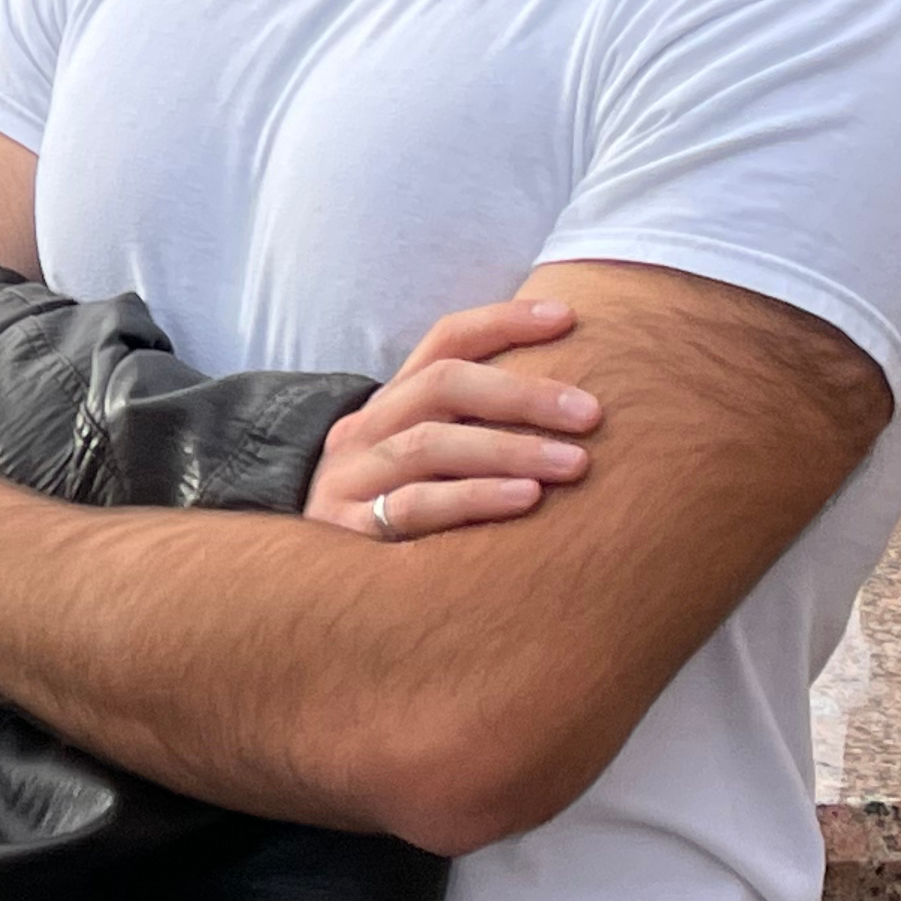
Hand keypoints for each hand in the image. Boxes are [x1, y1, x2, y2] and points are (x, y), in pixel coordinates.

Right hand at [306, 299, 596, 542]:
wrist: (310, 582)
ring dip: (509, 449)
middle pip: (442, 384)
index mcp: (391, 403)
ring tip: (575, 463)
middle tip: (591, 412)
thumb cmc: (400, 519)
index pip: (445, 340)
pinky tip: (527, 500)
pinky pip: (414, 506)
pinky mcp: (349, 530)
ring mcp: (352, 478)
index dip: (504, 322)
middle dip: (522, 394)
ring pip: (430, 444)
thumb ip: (478, 433)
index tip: (568, 318)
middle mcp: (366, 429)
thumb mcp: (427, 465)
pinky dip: (474, 498)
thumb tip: (579, 408)